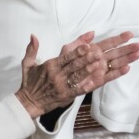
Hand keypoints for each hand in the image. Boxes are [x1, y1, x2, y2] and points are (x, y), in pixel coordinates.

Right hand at [15, 32, 138, 116]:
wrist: (28, 103)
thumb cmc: (30, 82)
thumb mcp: (28, 63)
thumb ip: (33, 49)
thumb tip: (34, 35)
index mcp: (52, 64)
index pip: (68, 55)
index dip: (81, 50)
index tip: (92, 45)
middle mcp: (59, 74)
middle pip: (80, 63)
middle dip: (96, 56)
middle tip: (109, 51)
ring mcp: (64, 85)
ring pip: (83, 75)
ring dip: (98, 68)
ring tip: (111, 61)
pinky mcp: (69, 95)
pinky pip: (83, 88)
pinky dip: (94, 82)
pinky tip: (104, 78)